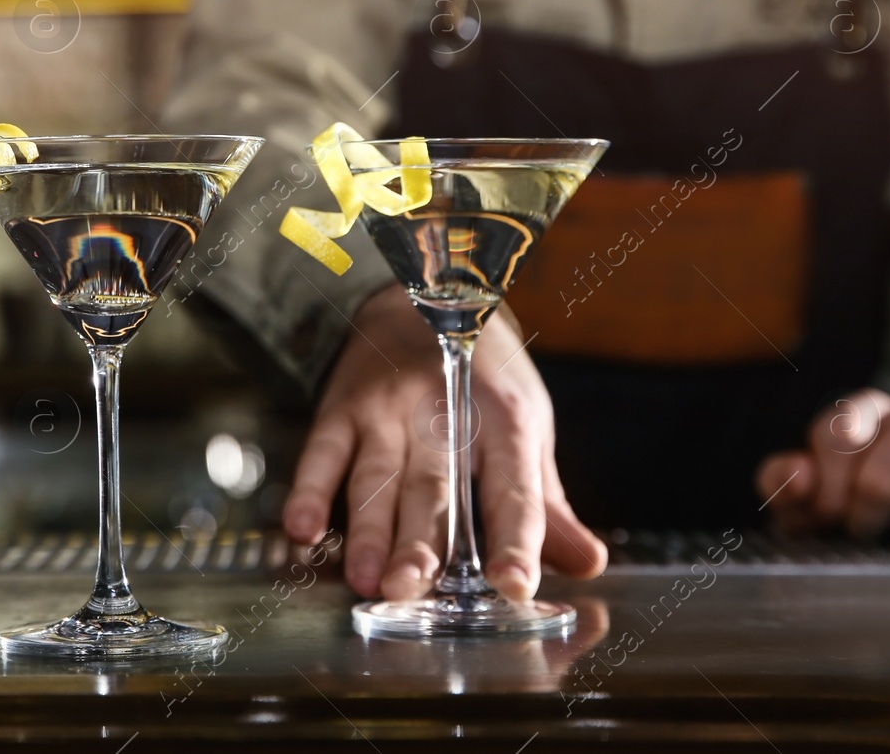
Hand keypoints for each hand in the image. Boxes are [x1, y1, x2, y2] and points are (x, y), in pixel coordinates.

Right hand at [281, 284, 606, 601]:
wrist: (423, 300)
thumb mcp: (526, 430)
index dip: (516, 539)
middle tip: (410, 589)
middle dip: (420, 543)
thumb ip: (545, 505)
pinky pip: (323, 452)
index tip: (515, 584)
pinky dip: (310, 490)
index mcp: (504, 421)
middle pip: (433, 488)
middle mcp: (445, 412)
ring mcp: (388, 409)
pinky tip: (301, 528)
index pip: (514, 488)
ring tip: (365, 578)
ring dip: (368, 529)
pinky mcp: (343, 407)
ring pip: (377, 476)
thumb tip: (589, 563)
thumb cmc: (482, 379)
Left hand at [756, 390, 889, 543]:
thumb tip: (797, 475)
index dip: (828, 489)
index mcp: (866, 411)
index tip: (830, 518)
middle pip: (880, 474)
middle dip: (866, 519)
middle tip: (868, 535)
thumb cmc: (871, 504)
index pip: (834, 434)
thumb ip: (786, 483)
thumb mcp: (818, 494)